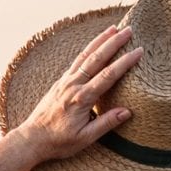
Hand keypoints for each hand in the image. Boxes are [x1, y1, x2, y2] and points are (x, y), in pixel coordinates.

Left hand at [13, 24, 143, 162]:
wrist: (32, 139)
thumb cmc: (59, 142)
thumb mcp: (85, 138)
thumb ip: (106, 123)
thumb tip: (127, 111)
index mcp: (81, 99)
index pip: (108, 75)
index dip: (125, 62)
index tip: (139, 51)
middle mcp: (73, 85)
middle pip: (97, 58)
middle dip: (114, 42)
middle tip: (129, 30)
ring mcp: (65, 81)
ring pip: (85, 55)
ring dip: (100, 40)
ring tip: (113, 28)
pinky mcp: (60, 82)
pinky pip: (76, 61)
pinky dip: (88, 49)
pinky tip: (95, 44)